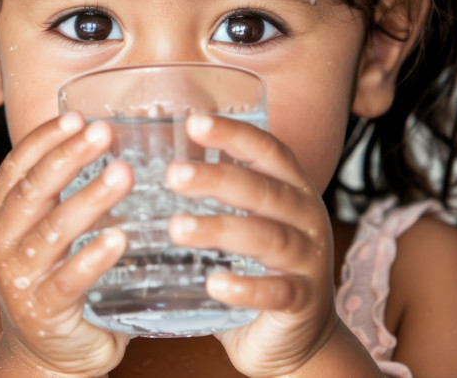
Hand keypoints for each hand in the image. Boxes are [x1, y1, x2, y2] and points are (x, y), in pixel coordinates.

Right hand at [0, 112, 133, 377]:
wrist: (45, 354)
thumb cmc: (55, 281)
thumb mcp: (49, 232)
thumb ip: (66, 195)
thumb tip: (115, 143)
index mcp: (2, 216)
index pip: (16, 167)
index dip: (44, 139)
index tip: (77, 116)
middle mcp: (3, 243)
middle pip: (32, 190)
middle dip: (69, 157)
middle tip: (104, 131)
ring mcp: (21, 278)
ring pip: (52, 231)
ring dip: (89, 199)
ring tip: (124, 175)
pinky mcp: (45, 311)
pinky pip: (69, 280)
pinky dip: (93, 257)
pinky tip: (119, 238)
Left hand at [164, 114, 344, 376]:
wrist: (298, 337)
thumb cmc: (258, 270)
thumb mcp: (242, 224)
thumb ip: (212, 197)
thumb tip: (147, 161)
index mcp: (292, 191)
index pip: (269, 151)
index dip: (235, 134)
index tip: (194, 121)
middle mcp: (307, 219)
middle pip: (265, 190)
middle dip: (218, 178)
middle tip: (173, 174)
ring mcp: (309, 261)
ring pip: (268, 238)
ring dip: (222, 229)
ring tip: (178, 227)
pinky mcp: (303, 302)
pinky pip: (277, 292)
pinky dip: (246, 288)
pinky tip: (214, 284)